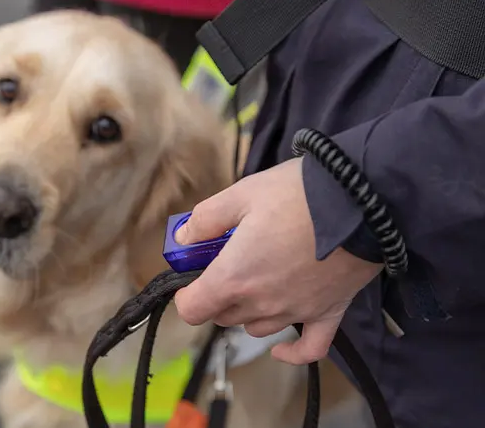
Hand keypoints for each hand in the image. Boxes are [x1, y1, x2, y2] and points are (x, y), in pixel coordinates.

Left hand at [173, 158, 382, 364]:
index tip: (193, 275)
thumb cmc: (298, 194)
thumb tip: (183, 238)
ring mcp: (296, 312)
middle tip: (228, 263)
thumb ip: (206, 219)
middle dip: (218, 294)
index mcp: (234, 277)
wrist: (363, 201)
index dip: (187, 293)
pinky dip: (291, 352)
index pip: (192, 309)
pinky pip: (308, 348)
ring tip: (258, 279)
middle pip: (223, 316)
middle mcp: (262, 303)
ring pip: (256, 328)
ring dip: (248, 310)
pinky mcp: (328, 313)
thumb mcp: (241, 194)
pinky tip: (281, 347)